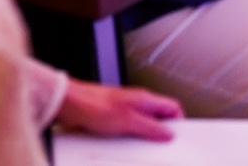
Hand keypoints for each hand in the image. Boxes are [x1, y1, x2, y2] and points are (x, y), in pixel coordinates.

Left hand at [57, 80, 181, 140]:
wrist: (68, 105)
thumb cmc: (92, 104)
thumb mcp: (128, 121)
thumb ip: (150, 128)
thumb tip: (168, 134)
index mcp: (144, 99)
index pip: (172, 107)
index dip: (179, 122)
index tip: (180, 137)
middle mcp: (135, 104)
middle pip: (158, 119)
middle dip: (161, 134)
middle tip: (162, 147)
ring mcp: (124, 113)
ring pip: (142, 127)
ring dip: (144, 139)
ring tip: (142, 148)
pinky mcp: (112, 121)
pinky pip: (128, 132)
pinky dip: (129, 140)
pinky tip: (125, 148)